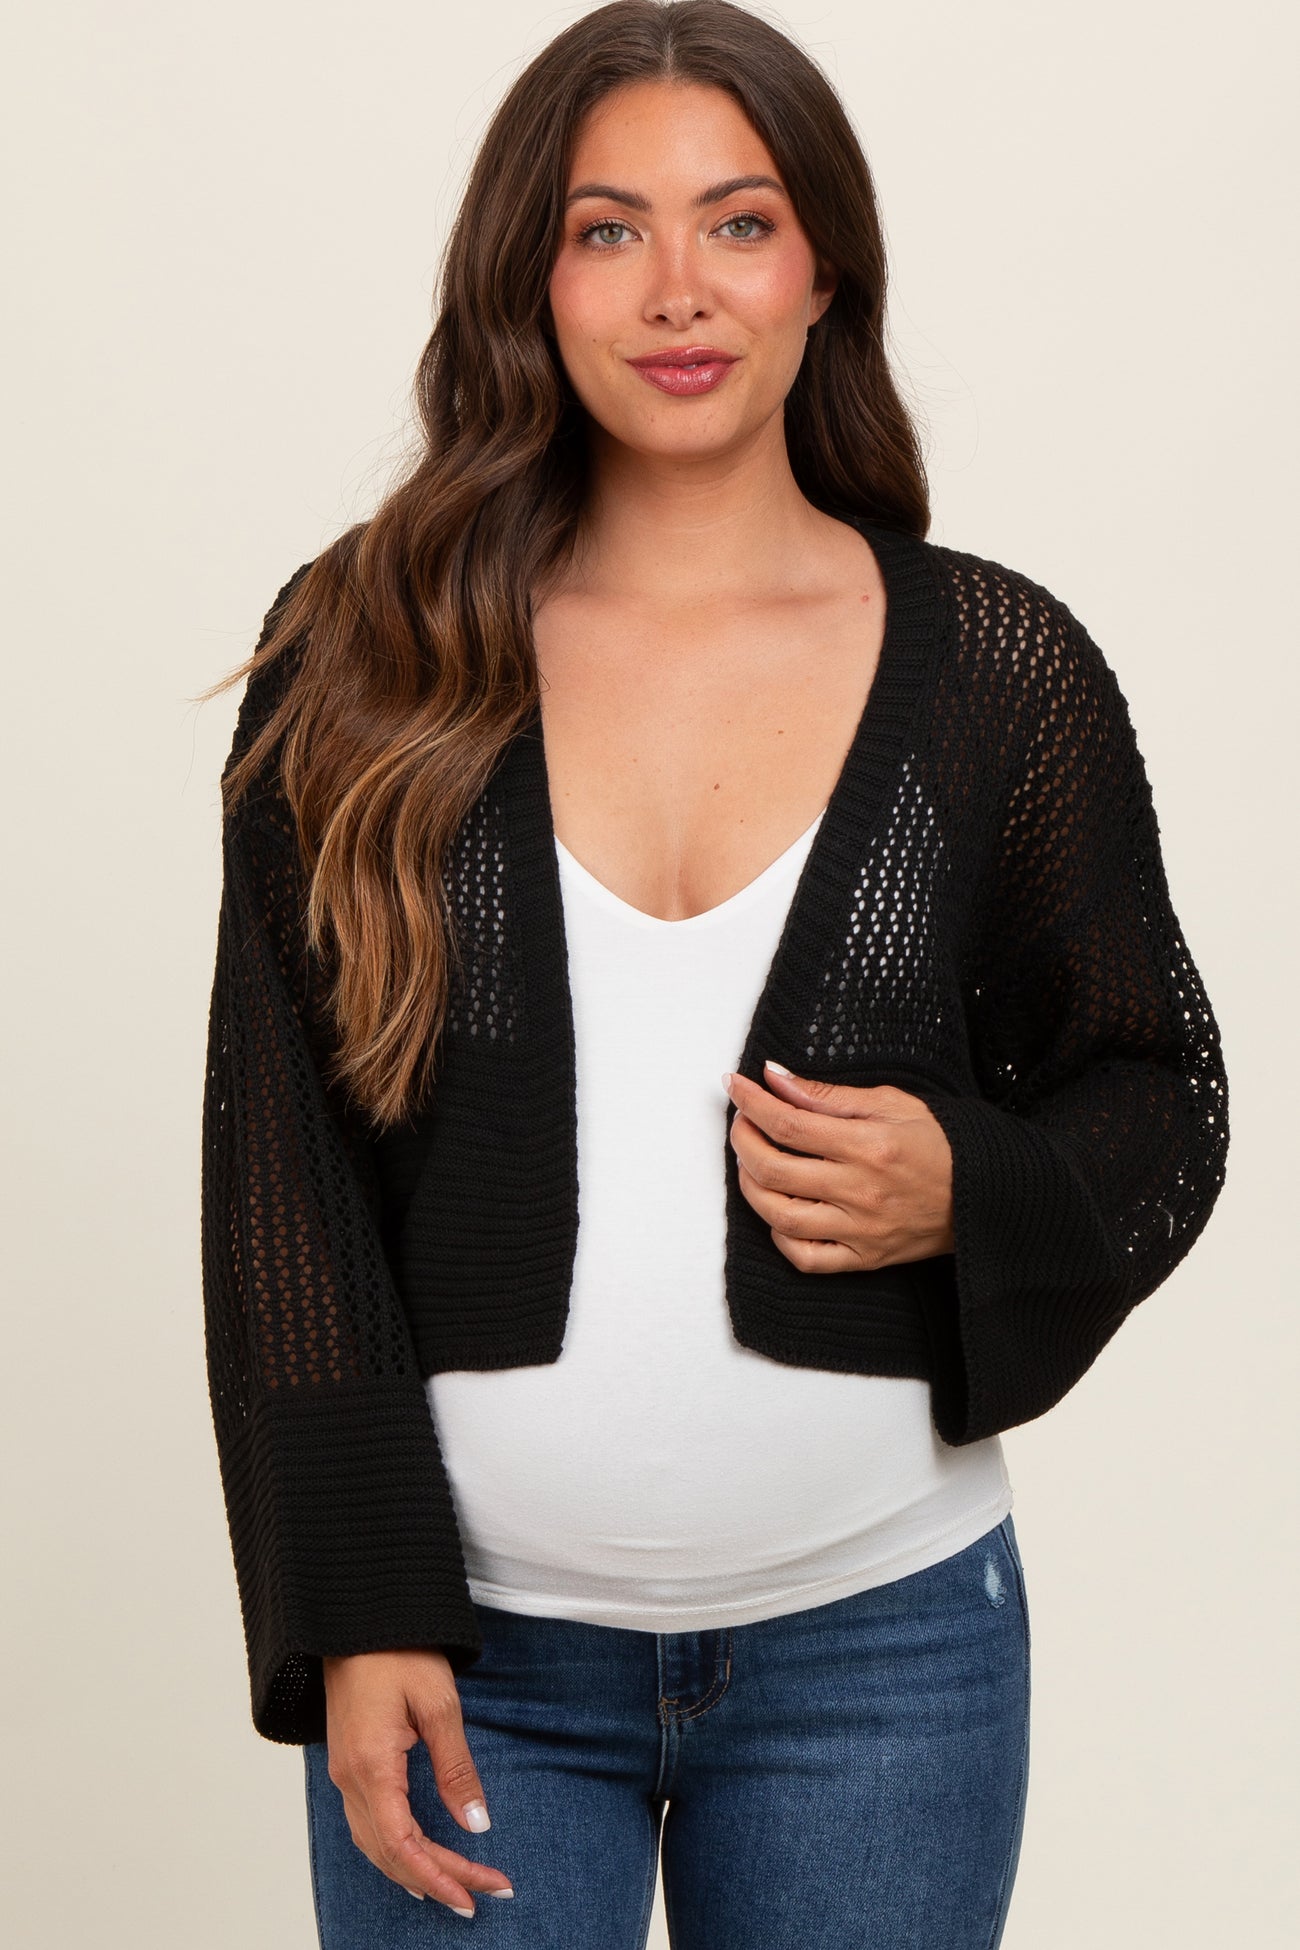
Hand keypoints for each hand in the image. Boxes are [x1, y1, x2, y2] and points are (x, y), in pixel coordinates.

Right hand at [322, 1648, 514, 1916]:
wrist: (356, 1617)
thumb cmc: (399, 1650)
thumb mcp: (439, 1703)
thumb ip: (456, 1767)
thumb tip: (476, 1824)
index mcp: (371, 1766)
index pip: (403, 1844)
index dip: (440, 1876)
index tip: (477, 1894)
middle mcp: (350, 1779)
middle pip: (390, 1853)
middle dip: (437, 1879)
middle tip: (484, 1894)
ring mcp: (344, 1773)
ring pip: (375, 1845)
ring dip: (416, 1871)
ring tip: (458, 1887)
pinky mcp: (349, 1764)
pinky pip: (367, 1825)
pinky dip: (395, 1851)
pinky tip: (416, 1858)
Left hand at [724, 1062, 954, 1272]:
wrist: (987, 1192)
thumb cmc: (940, 1142)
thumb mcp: (890, 1102)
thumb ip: (827, 1095)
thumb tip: (775, 1079)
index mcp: (869, 1146)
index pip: (788, 1124)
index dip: (752, 1102)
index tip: (734, 1085)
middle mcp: (861, 1191)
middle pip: (774, 1170)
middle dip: (743, 1140)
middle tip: (742, 1122)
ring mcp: (861, 1230)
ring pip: (780, 1216)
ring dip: (751, 1186)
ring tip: (752, 1162)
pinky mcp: (865, 1259)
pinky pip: (806, 1258)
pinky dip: (781, 1236)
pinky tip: (779, 1212)